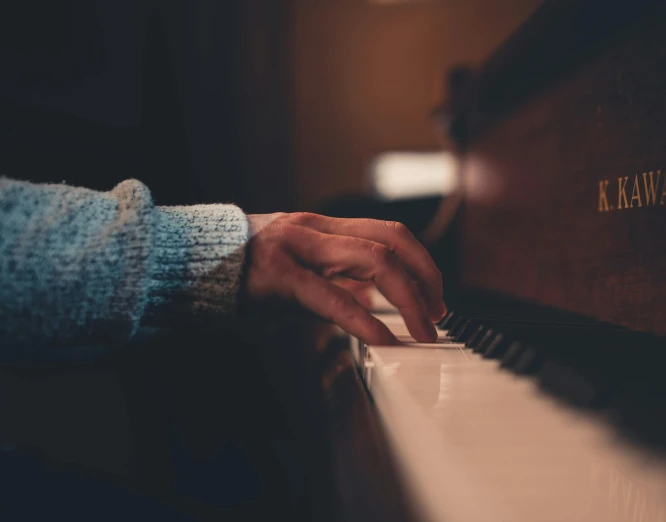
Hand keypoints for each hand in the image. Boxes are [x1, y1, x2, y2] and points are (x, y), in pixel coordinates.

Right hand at [245, 212, 445, 344]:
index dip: (423, 263)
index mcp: (324, 226)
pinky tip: (382, 339)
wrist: (190, 265)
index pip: (391, 233)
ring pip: (374, 261)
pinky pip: (331, 296)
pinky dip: (364, 320)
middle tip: (438, 315)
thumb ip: (334, 279)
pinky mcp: (279, 276)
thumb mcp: (298, 268)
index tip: (436, 296)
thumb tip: (372, 301)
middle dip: (427, 278)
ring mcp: (298, 247)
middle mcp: (316, 229)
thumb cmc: (245, 272)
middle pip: (393, 241)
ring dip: (409, 298)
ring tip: (421, 330)